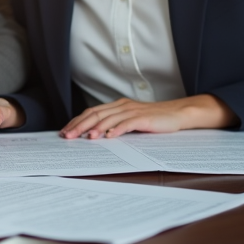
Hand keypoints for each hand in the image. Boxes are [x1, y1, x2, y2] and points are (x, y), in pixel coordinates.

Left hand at [60, 94, 237, 138]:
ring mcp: (132, 111)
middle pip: (96, 114)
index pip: (92, 112)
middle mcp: (122, 106)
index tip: (66, 131)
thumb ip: (115, 124)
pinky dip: (117, 130)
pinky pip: (127, 124)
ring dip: (96, 129)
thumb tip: (96, 134)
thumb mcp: (131, 120)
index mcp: (117, 105)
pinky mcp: (143, 118)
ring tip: (86, 138)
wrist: (177, 113)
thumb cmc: (154, 119)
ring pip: (109, 118)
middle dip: (80, 126)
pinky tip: (109, 137)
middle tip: (68, 136)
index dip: (77, 121)